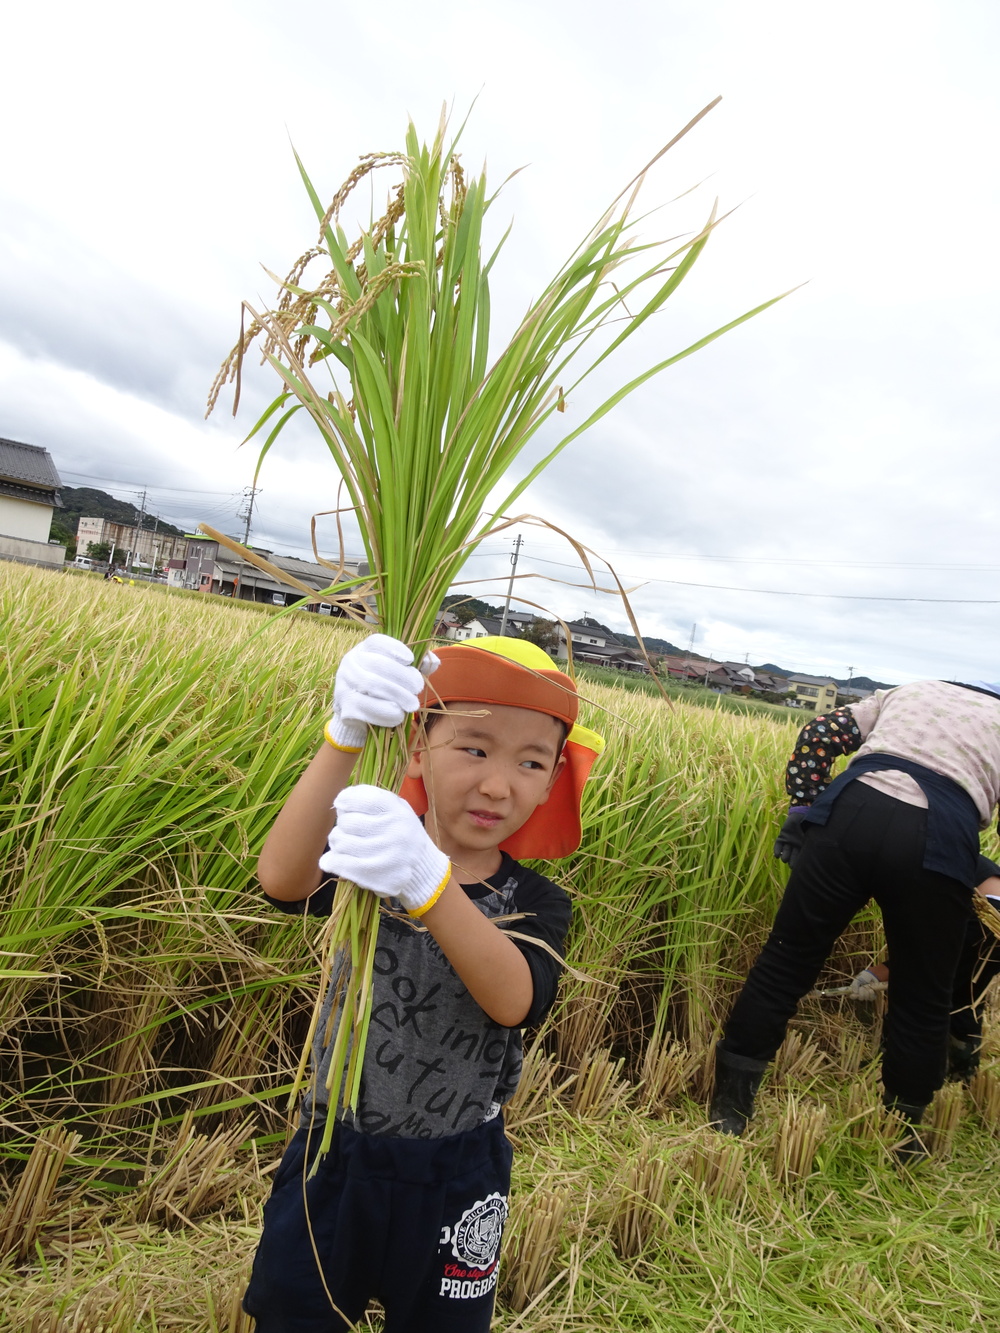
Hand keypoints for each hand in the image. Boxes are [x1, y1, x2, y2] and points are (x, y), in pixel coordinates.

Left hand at [319, 785, 450, 915]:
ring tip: (347, 844)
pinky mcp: (374, 876)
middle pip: (346, 821)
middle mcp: (392, 831)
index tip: (342, 804)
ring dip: (338, 842)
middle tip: (350, 830)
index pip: (360, 798)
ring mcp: (383, 855)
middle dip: (343, 824)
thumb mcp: (398, 809)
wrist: (422, 868)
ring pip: (340, 842)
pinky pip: (339, 863)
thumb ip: (372, 800)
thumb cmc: (403, 834)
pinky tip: (333, 860)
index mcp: (398, 811)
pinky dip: (331, 861)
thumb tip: (340, 801)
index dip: (345, 800)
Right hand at [327, 635, 438, 750]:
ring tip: (412, 705)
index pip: (376, 642)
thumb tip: (433, 662)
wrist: (360, 715)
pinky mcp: (344, 706)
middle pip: (377, 664)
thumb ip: (417, 665)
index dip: (394, 648)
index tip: (411, 660)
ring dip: (396, 695)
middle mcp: (350, 663)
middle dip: (402, 677)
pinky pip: (365, 707)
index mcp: (363, 649)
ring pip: (371, 685)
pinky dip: (385, 712)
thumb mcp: (400, 673)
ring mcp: (343, 683)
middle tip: (418, 688)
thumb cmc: (384, 688)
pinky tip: (398, 715)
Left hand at [774, 806, 810, 866]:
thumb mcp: (812, 836)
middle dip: (792, 862)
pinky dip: (777, 850)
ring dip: (785, 857)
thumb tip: (817, 855)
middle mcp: (795, 846)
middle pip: (792, 857)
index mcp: (803, 847)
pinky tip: (777, 855)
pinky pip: (778, 845)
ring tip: (784, 859)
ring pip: (785, 853)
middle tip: (792, 865)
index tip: (799, 867)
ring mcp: (788, 842)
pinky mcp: (782, 836)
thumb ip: (812, 844)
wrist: (802, 814)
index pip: (801, 858)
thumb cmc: (810, 826)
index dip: (799, 863)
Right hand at [848, 967, 887, 999]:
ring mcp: (866, 996)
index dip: (854, 996)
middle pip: (860, 998)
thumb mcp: (858, 979)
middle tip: (863, 986)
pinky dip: (872, 993)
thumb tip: (855, 992)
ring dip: (867, 991)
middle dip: (863, 991)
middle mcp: (859, 995)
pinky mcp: (871, 997)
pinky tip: (871, 989)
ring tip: (868, 986)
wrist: (872, 976)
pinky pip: (871, 998)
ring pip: (866, 998)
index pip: (852, 997)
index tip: (856, 993)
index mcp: (854, 991)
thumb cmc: (863, 977)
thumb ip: (855, 985)